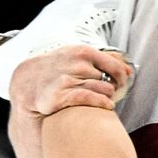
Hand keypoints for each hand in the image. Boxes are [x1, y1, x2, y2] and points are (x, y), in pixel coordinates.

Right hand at [8, 45, 131, 116]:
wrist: (27, 83)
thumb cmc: (58, 69)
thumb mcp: (78, 57)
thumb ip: (105, 60)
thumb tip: (129, 69)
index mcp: (82, 52)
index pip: (115, 65)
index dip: (122, 77)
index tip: (122, 83)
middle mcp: (76, 64)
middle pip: (110, 80)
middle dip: (112, 88)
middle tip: (109, 93)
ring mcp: (68, 79)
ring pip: (103, 90)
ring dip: (108, 97)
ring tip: (104, 100)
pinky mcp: (61, 96)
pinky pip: (91, 99)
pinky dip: (103, 102)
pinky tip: (107, 106)